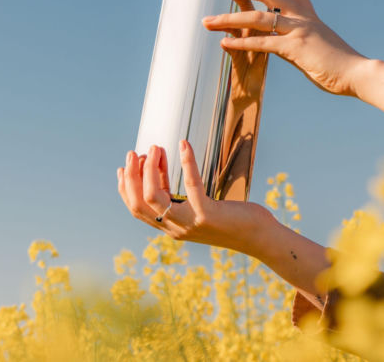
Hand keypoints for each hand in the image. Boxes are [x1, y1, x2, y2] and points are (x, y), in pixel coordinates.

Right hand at [117, 140, 268, 252]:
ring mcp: (189, 223)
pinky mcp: (206, 215)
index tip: (125, 167)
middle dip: (132, 177)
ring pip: (155, 198)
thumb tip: (159, 165)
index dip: (126, 188)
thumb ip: (178, 192)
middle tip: (134, 153)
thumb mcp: (197, 204)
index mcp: (170, 226)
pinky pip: (191, 186)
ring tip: (155, 148)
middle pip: (140, 204)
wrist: (258, 237)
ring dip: (151, 171)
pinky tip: (185, 146)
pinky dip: (186, 163)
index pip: (137, 209)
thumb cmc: (230, 218)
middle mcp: (175, 228)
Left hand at [202, 0, 365, 96]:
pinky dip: (241, 42)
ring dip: (229, 19)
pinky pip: (262, 42)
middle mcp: (302, 16)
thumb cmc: (340, 63)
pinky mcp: (295, 47)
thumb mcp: (318, 45)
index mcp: (308, 14)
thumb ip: (300, 40)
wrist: (357, 73)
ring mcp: (298, 29)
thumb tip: (289, 43)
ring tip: (207, 21)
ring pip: (257, 18)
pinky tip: (224, 43)